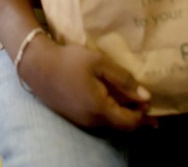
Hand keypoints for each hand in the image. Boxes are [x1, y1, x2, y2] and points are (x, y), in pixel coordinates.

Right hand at [18, 35, 152, 129]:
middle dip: (137, 117)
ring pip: (110, 123)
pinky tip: (112, 101)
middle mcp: (92, 121)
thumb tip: (145, 96)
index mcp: (100, 109)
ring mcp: (81, 120)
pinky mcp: (74, 116)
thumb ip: (123, 80)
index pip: (130, 122)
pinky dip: (110, 112)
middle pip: (121, 125)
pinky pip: (99, 119)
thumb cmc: (69, 61)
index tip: (149, 100)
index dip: (143, 114)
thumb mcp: (99, 63)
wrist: (37, 65)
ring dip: (123, 114)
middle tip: (149, 107)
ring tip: (133, 102)